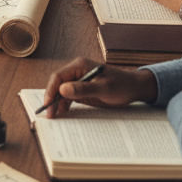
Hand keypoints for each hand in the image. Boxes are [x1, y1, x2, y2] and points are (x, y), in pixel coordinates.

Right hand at [41, 57, 156, 119]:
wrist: (133, 88)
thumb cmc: (121, 85)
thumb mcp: (103, 88)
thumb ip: (83, 88)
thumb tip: (62, 89)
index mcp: (79, 65)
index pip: (58, 76)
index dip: (51, 90)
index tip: (48, 104)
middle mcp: (76, 71)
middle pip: (57, 84)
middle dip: (52, 98)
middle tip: (49, 114)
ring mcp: (78, 79)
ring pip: (61, 91)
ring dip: (56, 102)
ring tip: (54, 115)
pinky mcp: (81, 88)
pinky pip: (68, 96)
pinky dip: (64, 104)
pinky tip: (62, 112)